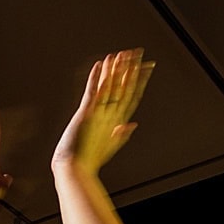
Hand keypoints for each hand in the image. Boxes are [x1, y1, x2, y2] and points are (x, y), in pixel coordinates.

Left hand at [53, 49, 153, 173]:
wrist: (76, 171)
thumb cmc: (88, 161)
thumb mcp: (109, 146)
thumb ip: (122, 134)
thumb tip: (133, 124)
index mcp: (117, 121)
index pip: (132, 95)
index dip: (140, 79)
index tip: (147, 66)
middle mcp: (110, 115)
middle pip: (124, 87)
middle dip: (131, 68)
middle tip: (138, 52)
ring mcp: (99, 114)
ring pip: (110, 87)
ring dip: (116, 69)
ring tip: (121, 53)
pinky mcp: (85, 114)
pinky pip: (92, 92)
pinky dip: (96, 78)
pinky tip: (100, 64)